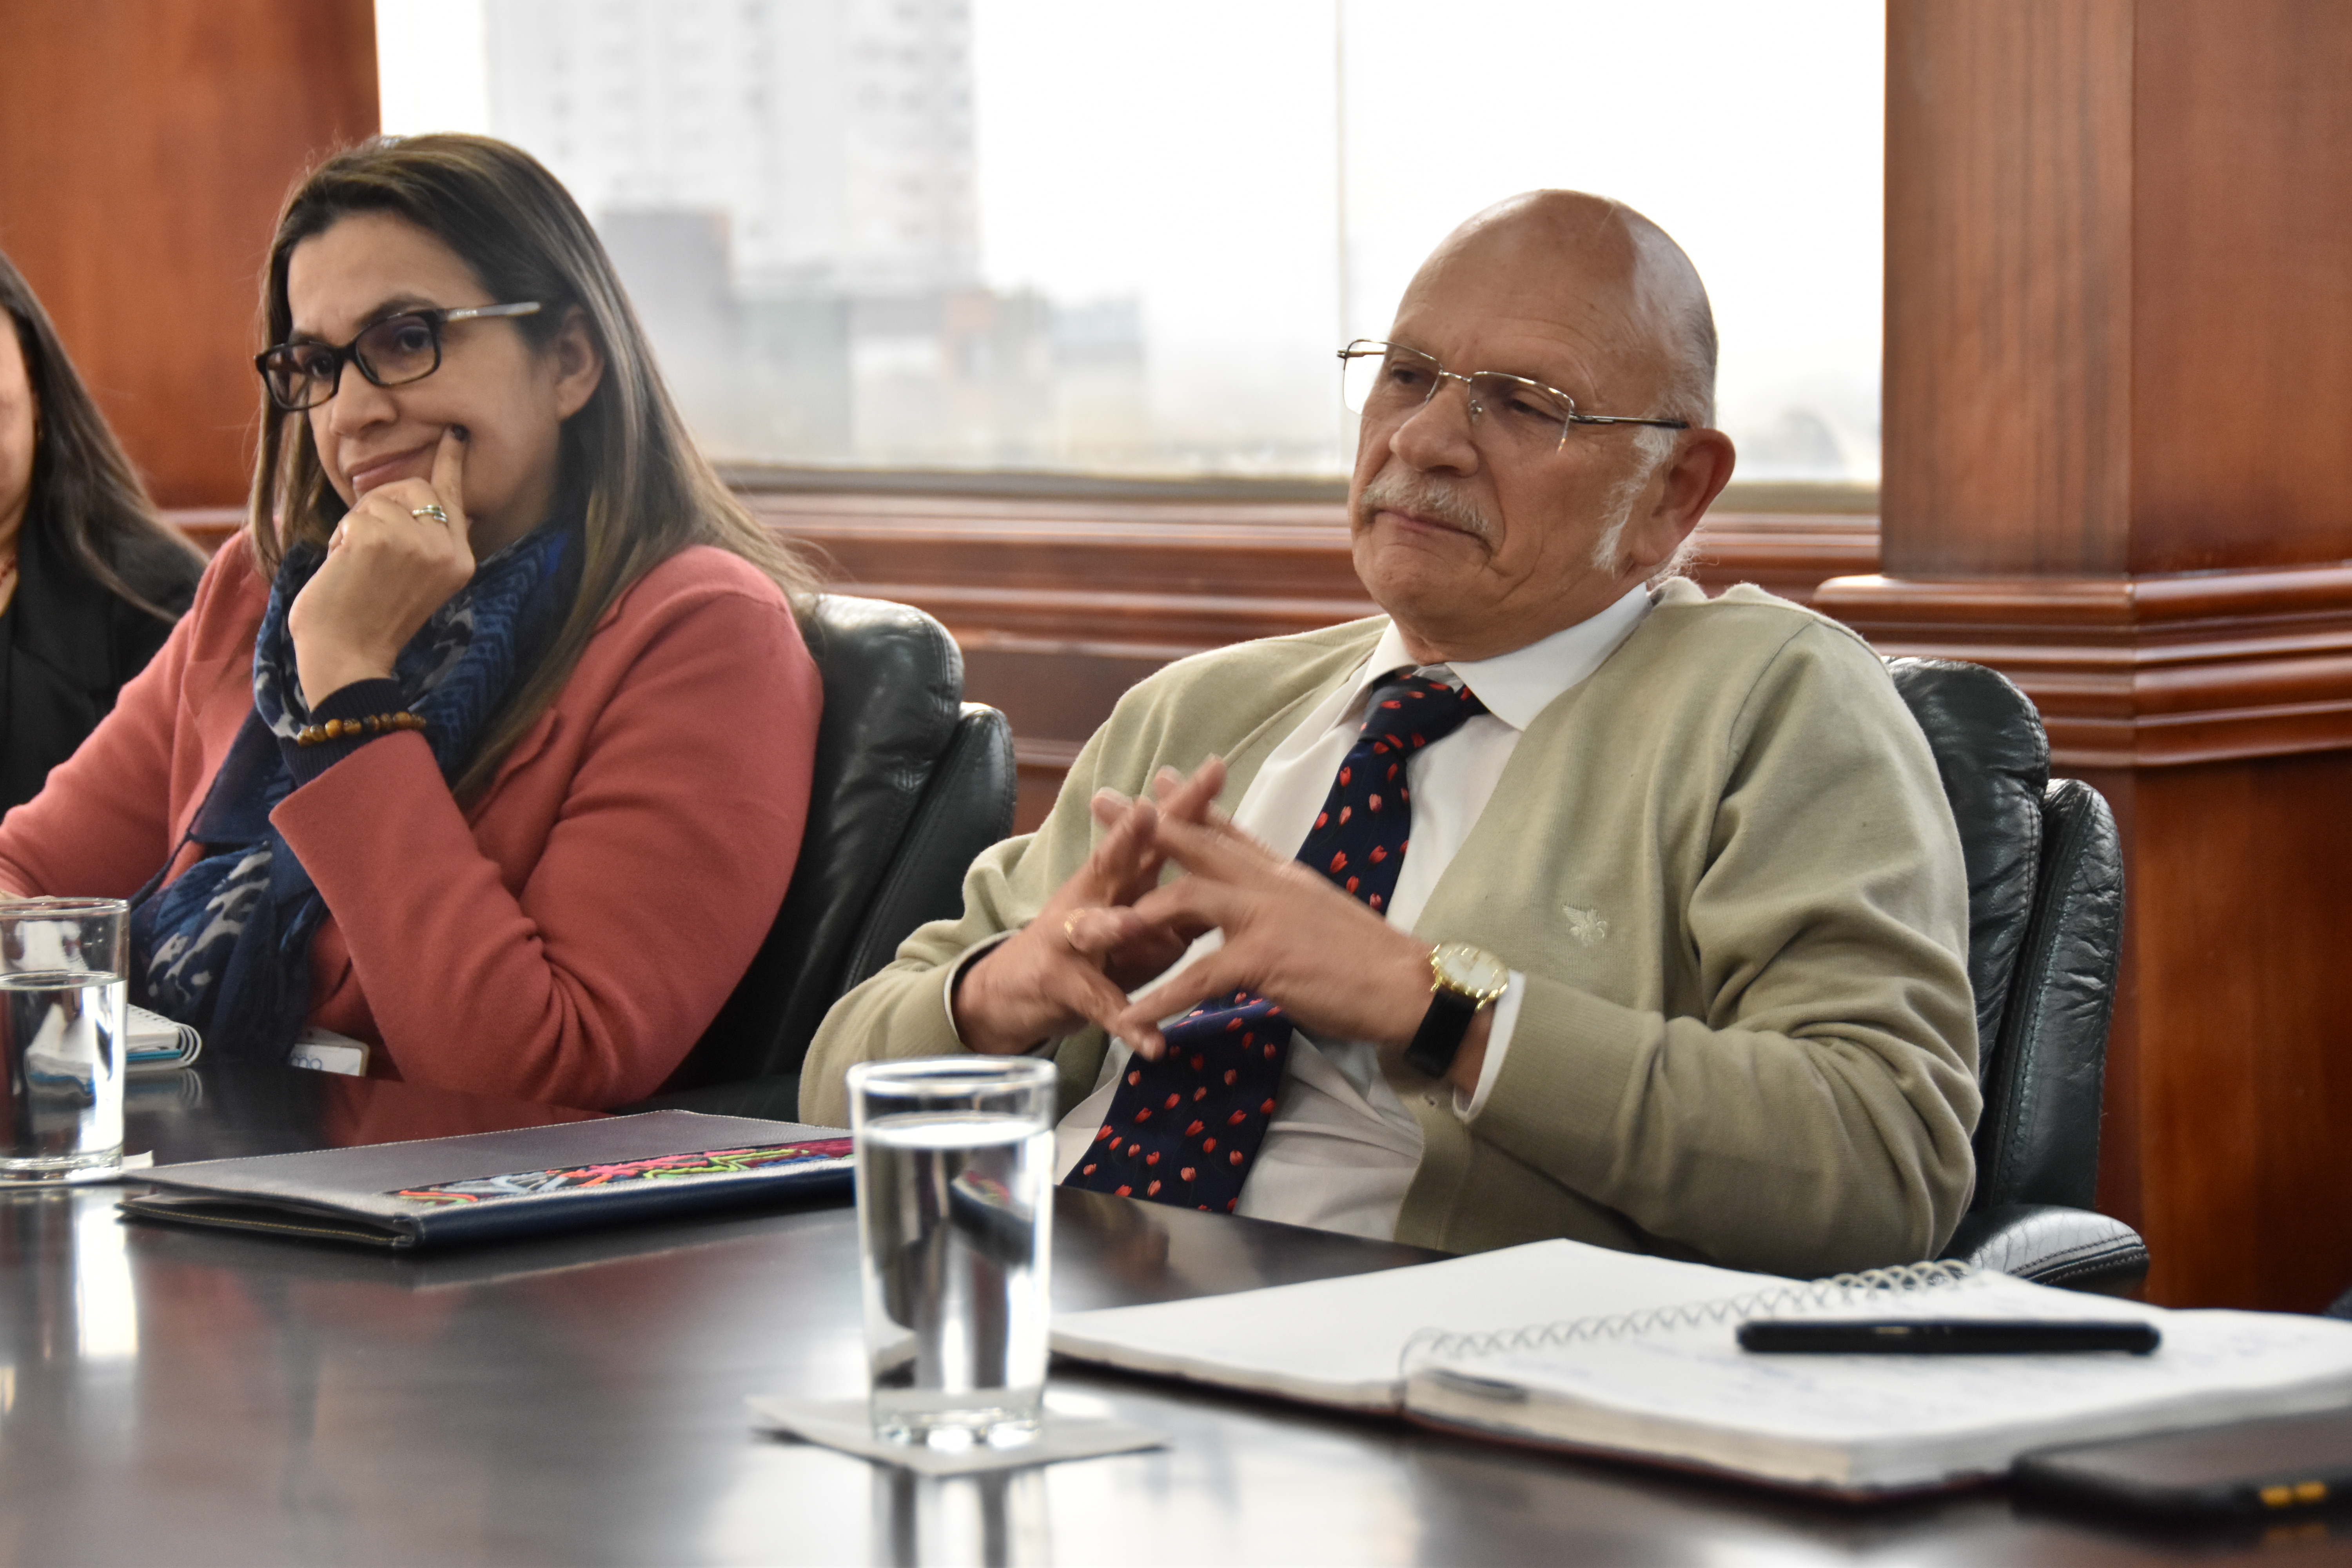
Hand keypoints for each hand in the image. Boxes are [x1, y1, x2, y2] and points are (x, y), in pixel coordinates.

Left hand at [288, 426, 475, 708]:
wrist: (347, 658)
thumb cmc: (370, 622)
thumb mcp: (417, 581)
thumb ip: (427, 543)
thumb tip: (420, 497)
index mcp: (460, 561)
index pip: (455, 500)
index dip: (451, 464)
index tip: (453, 435)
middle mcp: (447, 550)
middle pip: (415, 488)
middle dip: (382, 503)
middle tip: (365, 544)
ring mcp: (416, 543)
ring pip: (381, 499)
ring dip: (357, 525)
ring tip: (356, 565)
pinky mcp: (380, 538)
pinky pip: (355, 514)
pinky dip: (341, 536)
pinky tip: (344, 566)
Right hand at [952, 758, 1225, 1054]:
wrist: (1011, 992)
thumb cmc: (1085, 952)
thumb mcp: (1133, 925)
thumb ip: (1174, 911)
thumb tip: (1220, 899)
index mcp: (1116, 879)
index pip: (1154, 835)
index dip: (1183, 803)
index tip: (1213, 769)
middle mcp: (1090, 898)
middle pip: (1116, 860)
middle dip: (1136, 834)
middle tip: (1154, 809)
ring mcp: (1070, 941)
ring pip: (1094, 928)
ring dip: (1114, 925)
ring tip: (1131, 924)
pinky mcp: (1062, 987)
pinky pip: (1099, 1007)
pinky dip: (1127, 1025)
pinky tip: (1151, 1043)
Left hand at [1104, 811, 1437, 1064]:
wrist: (1411, 986)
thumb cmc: (1370, 959)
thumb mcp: (1322, 911)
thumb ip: (1286, 897)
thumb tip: (1271, 895)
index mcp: (1282, 874)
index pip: (1230, 829)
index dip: (1193, 803)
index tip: (1161, 777)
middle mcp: (1269, 885)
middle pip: (1195, 845)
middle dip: (1143, 826)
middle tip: (1099, 805)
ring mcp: (1265, 918)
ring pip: (1184, 902)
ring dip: (1130, 918)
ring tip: (1084, 933)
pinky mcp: (1266, 961)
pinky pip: (1200, 976)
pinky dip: (1163, 999)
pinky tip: (1133, 1016)